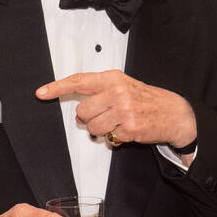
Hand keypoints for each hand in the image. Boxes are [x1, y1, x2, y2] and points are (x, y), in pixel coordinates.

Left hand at [36, 70, 197, 157]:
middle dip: (88, 118)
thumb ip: (101, 90)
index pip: (79, 81)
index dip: (57, 87)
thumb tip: (78, 106)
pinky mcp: (129, 128)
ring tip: (117, 124)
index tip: (41, 93)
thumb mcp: (124, 85)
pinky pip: (109, 137)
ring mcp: (124, 110)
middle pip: (82, 110)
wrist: (175, 112)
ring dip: (101, 130)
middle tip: (103, 117)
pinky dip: (116, 137)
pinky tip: (128, 129)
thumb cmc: (147, 99)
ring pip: (92, 127)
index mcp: (113, 78)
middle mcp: (117, 92)